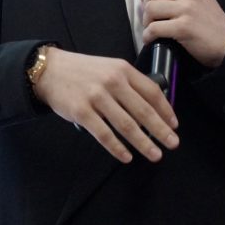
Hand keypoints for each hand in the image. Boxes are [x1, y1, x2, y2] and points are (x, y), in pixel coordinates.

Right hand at [33, 47, 179, 163]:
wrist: (50, 71)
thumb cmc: (83, 71)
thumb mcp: (109, 67)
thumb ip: (129, 83)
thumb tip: (152, 106)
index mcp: (123, 70)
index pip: (152, 92)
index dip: (166, 110)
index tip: (174, 125)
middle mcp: (112, 82)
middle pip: (143, 111)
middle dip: (161, 130)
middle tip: (173, 144)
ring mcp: (97, 97)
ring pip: (126, 125)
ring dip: (144, 143)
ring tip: (155, 155)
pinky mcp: (82, 112)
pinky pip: (104, 134)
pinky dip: (118, 148)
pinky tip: (127, 156)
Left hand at [141, 0, 224, 68]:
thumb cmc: (211, 21)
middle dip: (145, 5)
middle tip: (149, 17)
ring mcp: (186, 9)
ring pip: (150, 8)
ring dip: (146, 21)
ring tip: (151, 28)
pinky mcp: (183, 27)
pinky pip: (154, 28)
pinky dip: (148, 35)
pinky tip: (151, 39)